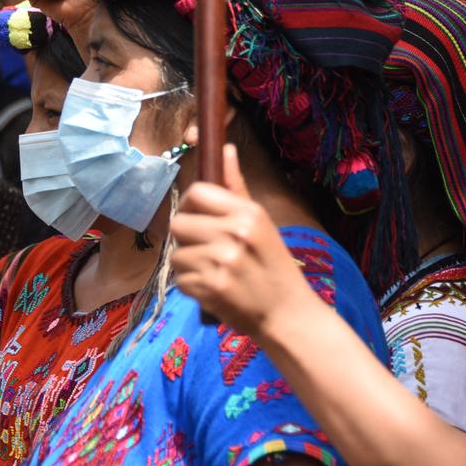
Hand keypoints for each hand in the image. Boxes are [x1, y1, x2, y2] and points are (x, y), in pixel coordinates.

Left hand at [171, 145, 320, 337]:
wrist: (288, 315)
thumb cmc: (274, 267)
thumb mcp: (262, 223)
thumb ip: (237, 188)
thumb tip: (227, 149)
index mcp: (248, 213)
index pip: (197, 193)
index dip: (189, 205)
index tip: (196, 218)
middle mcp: (234, 233)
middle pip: (178, 223)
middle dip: (186, 238)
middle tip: (205, 250)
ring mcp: (222, 262)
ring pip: (176, 254)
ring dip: (188, 265)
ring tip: (213, 273)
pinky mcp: (211, 288)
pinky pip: (180, 279)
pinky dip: (191, 286)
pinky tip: (213, 289)